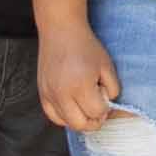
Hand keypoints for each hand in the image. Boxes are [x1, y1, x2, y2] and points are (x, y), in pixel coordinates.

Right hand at [34, 18, 121, 132]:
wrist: (61, 31)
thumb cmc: (85, 46)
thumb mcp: (107, 66)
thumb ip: (113, 89)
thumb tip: (106, 105)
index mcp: (80, 85)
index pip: (97, 112)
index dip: (106, 108)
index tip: (105, 96)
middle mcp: (62, 93)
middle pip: (81, 125)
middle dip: (94, 120)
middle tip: (98, 107)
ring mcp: (49, 94)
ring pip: (66, 123)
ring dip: (79, 119)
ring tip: (85, 104)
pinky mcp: (42, 93)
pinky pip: (53, 116)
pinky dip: (64, 117)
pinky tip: (72, 106)